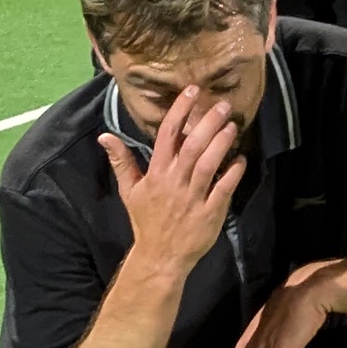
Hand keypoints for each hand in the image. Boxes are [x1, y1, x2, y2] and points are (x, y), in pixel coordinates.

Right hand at [105, 89, 245, 270]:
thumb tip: (105, 136)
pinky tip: (241, 159)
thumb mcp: (129, 191)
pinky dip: (233, 173)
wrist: (160, 256)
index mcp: (156, 173)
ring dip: (222, 143)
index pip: (167, 135)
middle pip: (192, 146)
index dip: (180, 111)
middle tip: (223, 105)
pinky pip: (223, 189)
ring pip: (208, 164)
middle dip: (208, 123)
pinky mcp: (210, 213)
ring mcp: (193, 198)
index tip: (192, 91)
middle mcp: (174, 182)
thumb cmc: (146, 220)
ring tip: (232, 126)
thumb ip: (121, 161)